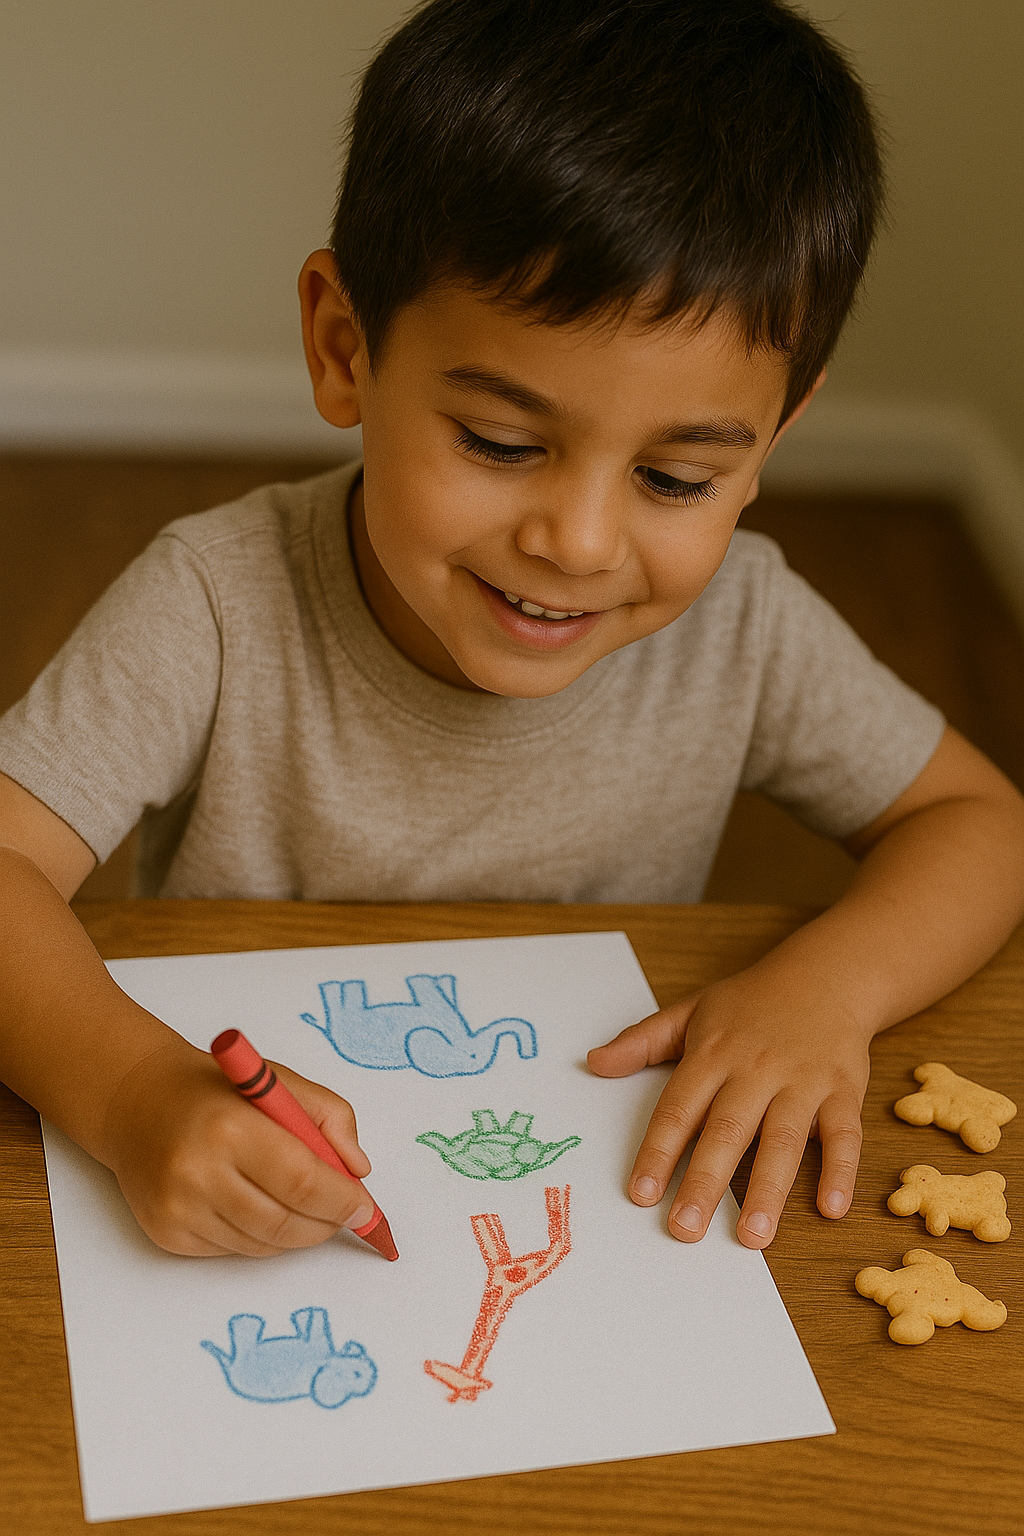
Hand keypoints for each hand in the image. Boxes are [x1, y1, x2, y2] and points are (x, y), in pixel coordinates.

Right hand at [102, 1038, 374, 1255]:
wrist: (137, 1102)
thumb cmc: (216, 1091)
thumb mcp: (278, 1081)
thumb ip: (330, 1117)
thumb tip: (359, 1172)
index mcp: (231, 1126)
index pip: (302, 1180)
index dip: (341, 1201)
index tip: (366, 1209)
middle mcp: (198, 1171)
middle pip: (284, 1223)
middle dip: (326, 1225)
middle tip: (345, 1215)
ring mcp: (178, 1208)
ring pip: (262, 1245)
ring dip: (296, 1235)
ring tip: (307, 1209)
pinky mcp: (166, 1233)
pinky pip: (232, 1251)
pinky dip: (260, 1238)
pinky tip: (260, 1208)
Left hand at [587, 964, 870, 1247]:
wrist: (825, 976)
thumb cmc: (751, 1003)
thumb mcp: (691, 1011)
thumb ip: (641, 1041)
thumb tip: (593, 1063)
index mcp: (713, 1054)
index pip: (679, 1109)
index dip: (658, 1152)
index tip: (641, 1194)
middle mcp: (755, 1069)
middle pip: (727, 1131)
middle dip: (705, 1182)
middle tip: (685, 1229)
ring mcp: (802, 1081)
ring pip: (784, 1139)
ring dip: (767, 1189)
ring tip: (751, 1236)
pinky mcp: (843, 1090)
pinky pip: (845, 1134)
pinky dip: (840, 1171)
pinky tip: (830, 1209)